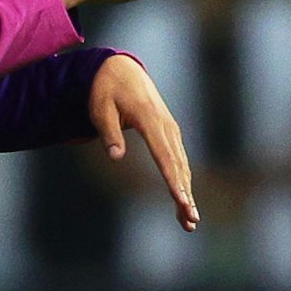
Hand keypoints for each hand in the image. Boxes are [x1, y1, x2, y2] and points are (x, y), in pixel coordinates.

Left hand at [89, 54, 198, 231]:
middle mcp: (165, 124)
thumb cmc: (105, 89)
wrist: (120, 68)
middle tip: (191, 221)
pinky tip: (184, 200)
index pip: (164, 155)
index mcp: (149, 118)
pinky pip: (178, 159)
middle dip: (185, 195)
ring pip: (181, 164)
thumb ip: (109, 132)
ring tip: (189, 221)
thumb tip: (115, 157)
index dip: (173, 180)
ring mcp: (170, 127)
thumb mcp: (100, 108)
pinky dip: (182, 180)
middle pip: (178, 165)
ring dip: (187, 192)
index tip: (181, 200)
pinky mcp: (169, 131)